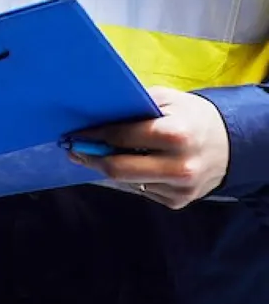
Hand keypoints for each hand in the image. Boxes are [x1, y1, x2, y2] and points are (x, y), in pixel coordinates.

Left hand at [70, 86, 229, 208]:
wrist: (230, 144)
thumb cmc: (190, 116)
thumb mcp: (167, 100)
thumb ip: (133, 108)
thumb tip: (95, 117)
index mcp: (176, 134)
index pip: (122, 137)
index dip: (94, 135)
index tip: (74, 134)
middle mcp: (179, 166)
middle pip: (117, 168)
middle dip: (91, 158)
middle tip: (74, 150)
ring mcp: (180, 188)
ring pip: (126, 181)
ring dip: (110, 167)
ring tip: (103, 153)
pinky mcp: (178, 202)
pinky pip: (140, 190)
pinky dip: (131, 177)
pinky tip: (137, 164)